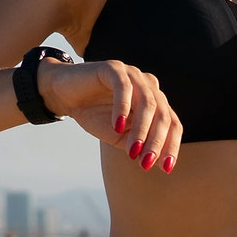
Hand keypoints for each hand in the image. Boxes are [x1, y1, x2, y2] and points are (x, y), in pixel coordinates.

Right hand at [39, 58, 181, 173]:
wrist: (65, 95)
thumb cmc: (95, 114)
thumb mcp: (119, 136)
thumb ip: (138, 146)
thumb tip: (157, 164)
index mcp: (155, 102)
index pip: (172, 124)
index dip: (171, 146)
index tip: (166, 168)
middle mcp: (149, 86)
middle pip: (163, 115)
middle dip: (156, 142)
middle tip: (146, 163)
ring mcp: (133, 75)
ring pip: (147, 103)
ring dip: (142, 130)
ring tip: (132, 150)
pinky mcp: (114, 68)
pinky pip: (124, 88)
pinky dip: (123, 109)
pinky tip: (117, 126)